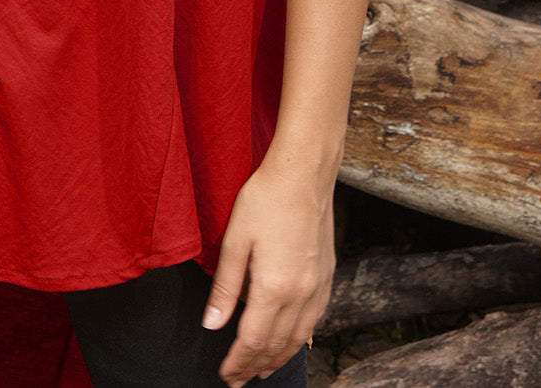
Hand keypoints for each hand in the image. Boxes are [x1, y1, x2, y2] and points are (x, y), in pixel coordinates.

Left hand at [201, 155, 333, 384]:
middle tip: (238, 380)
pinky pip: (315, 320)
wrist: (304, 174)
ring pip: (299, 338)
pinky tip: (292, 341)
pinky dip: (300, 339)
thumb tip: (212, 325)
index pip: (253, 341)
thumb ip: (225, 286)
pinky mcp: (328, 276)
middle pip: (277, 345)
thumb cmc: (265, 199)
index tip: (225, 375)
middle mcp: (301, 294)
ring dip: (279, 358)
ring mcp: (318, 287)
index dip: (238, 362)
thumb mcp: (235, 239)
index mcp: (274, 287)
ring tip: (263, 370)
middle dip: (255, 366)